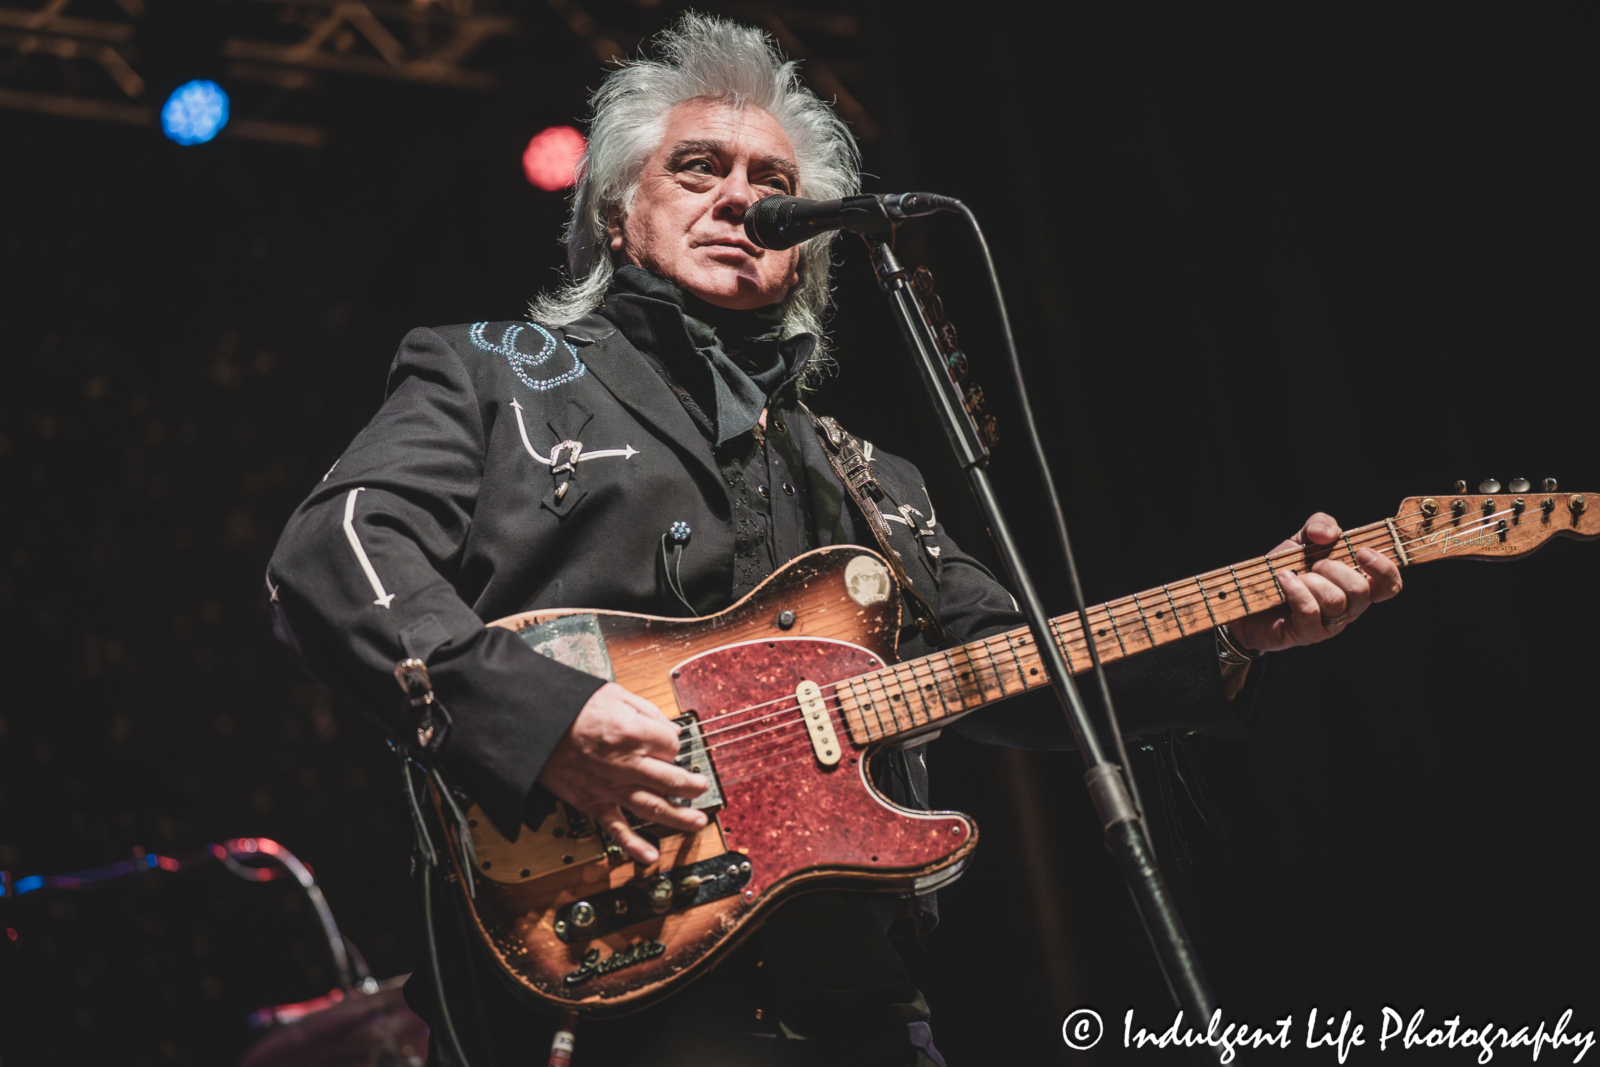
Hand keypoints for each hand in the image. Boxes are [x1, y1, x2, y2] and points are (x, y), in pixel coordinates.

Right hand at [537, 682, 708, 864]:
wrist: (533, 724)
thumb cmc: (570, 707)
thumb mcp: (615, 694)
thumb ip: (646, 711)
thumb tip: (666, 727)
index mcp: (635, 734)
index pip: (672, 745)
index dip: (674, 743)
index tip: (669, 743)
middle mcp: (628, 764)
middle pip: (673, 779)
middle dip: (692, 785)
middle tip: (702, 788)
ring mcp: (611, 786)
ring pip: (654, 807)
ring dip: (679, 817)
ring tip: (698, 823)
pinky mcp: (593, 802)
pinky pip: (616, 828)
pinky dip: (633, 845)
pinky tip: (649, 855)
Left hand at [1230, 512, 1402, 654]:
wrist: (1247, 597)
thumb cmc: (1282, 570)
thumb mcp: (1301, 540)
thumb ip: (1319, 525)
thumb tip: (1330, 533)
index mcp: (1355, 585)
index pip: (1389, 585)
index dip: (1384, 569)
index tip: (1362, 552)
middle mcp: (1349, 608)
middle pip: (1360, 590)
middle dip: (1334, 569)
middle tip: (1313, 564)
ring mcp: (1330, 624)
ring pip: (1335, 600)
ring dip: (1311, 580)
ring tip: (1292, 574)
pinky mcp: (1307, 634)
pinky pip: (1310, 610)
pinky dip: (1294, 589)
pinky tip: (1282, 580)